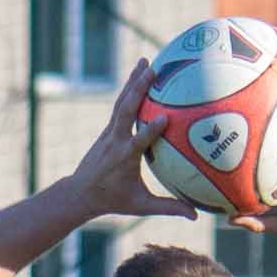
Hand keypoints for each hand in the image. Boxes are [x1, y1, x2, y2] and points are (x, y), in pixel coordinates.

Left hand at [71, 59, 200, 221]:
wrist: (81, 192)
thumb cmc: (114, 200)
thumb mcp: (140, 206)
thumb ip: (168, 208)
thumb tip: (196, 216)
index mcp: (124, 158)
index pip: (139, 141)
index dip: (150, 130)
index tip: (165, 117)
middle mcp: (115, 141)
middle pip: (126, 111)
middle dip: (138, 90)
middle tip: (153, 70)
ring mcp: (110, 132)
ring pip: (122, 102)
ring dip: (133, 81)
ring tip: (146, 61)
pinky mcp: (109, 128)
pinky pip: (120, 105)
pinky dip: (129, 88)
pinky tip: (139, 73)